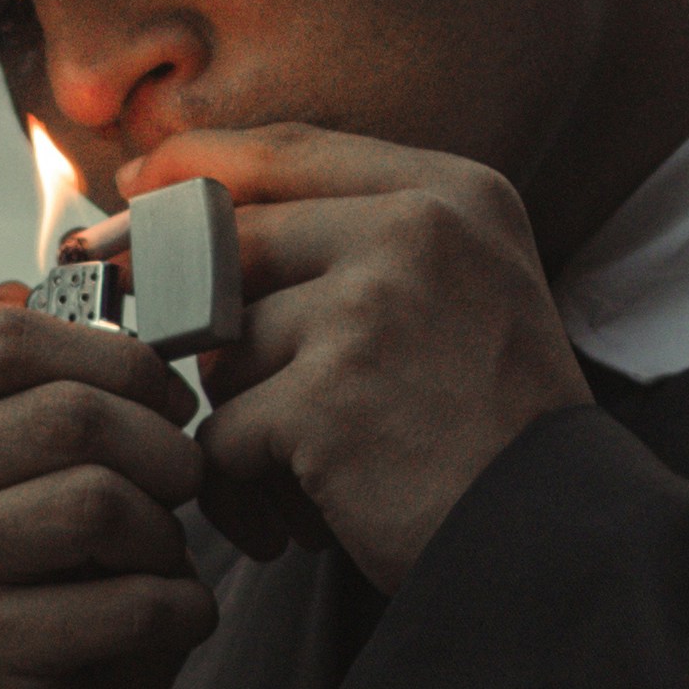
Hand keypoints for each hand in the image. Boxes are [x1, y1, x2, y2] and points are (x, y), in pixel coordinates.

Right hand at [0, 288, 220, 688]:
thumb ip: (69, 365)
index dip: (118, 351)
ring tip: (166, 559)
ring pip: (100, 500)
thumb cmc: (78, 578)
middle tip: (190, 485)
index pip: (10, 328)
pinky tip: (168, 620)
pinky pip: (123, 596)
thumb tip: (89, 237)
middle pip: (71, 411)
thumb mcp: (71, 459)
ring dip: (169, 535)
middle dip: (165, 448)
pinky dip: (178, 609)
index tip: (166, 395)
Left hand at [110, 126, 590, 592]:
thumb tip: (191, 198)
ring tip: (304, 472)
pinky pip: (226, 432)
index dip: (195, 164)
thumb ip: (360, 237)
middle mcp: (415, 230)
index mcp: (451, 192)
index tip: (134, 185)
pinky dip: (245, 487)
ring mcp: (369, 308)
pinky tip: (298, 516)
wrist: (553, 540)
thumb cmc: (496, 427)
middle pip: (229, 243)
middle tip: (162, 359)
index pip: (289, 149)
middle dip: (178, 307)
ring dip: (241, 420)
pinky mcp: (328, 397)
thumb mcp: (467, 288)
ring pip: (221, 348)